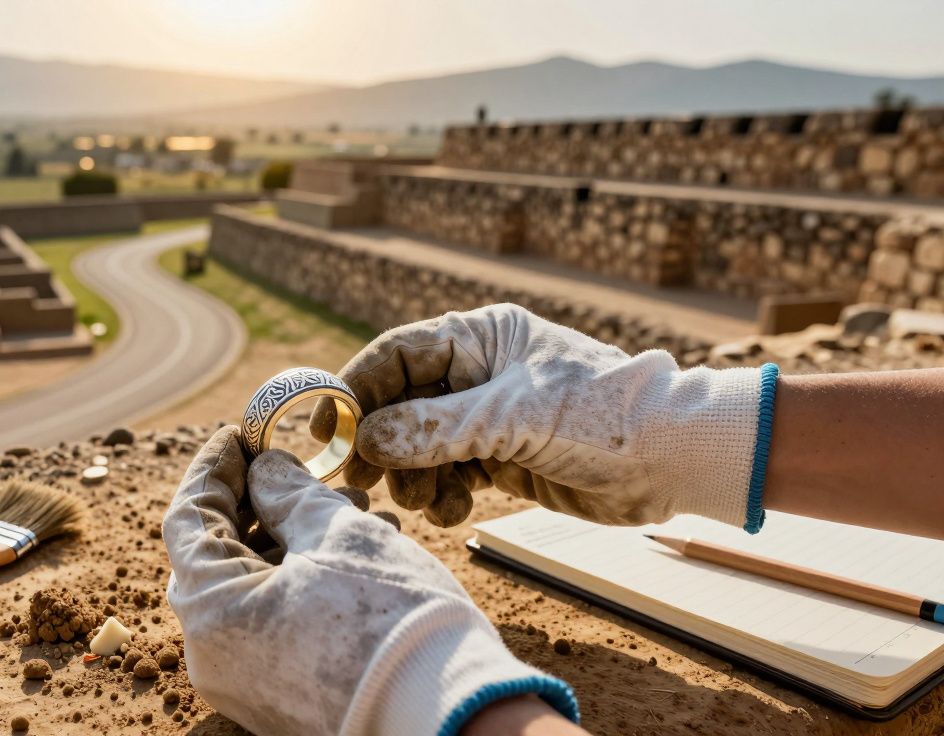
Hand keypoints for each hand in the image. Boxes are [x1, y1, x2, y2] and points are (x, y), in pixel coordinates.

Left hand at [163, 426, 577, 735]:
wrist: (453, 717)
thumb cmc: (393, 619)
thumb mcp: (337, 534)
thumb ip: (288, 492)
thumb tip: (264, 470)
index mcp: (211, 611)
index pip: (188, 519)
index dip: (214, 468)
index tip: (241, 435)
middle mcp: (212, 656)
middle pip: (216, 557)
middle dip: (261, 504)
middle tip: (298, 466)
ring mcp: (244, 685)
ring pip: (251, 590)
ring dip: (290, 541)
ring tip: (352, 505)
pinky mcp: (279, 700)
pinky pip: (273, 626)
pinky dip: (300, 582)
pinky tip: (354, 553)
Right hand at [310, 304, 773, 529]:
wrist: (671, 458)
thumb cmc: (600, 414)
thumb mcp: (511, 416)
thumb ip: (435, 428)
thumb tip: (369, 441)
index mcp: (479, 338)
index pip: (396, 355)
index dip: (357, 390)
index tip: (330, 432)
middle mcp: (475, 374)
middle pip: (398, 405)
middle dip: (382, 445)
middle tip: (365, 482)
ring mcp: (485, 418)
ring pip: (417, 447)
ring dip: (413, 478)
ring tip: (431, 499)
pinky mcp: (498, 458)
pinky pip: (445, 476)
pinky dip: (442, 496)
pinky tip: (459, 508)